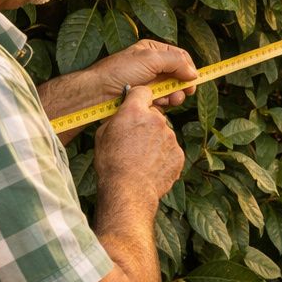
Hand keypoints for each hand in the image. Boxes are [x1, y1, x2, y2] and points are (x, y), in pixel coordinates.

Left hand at [39, 39, 199, 135]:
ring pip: (173, 90)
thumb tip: (194, 73)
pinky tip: (155, 105)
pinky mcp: (146, 98)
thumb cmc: (119, 71)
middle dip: (181, 86)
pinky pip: (163, 102)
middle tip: (181, 94)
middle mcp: (153, 66)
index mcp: (153, 51)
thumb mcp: (150, 59)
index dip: (189, 69)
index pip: (181, 57)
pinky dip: (163, 104)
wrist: (98, 93)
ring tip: (166, 100)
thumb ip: (175, 62)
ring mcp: (150, 83)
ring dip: (173, 97)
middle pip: (179, 76)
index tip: (192, 80)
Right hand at [94, 85, 185, 205]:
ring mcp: (170, 137)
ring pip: (163, 133)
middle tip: (135, 140)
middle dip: (147, 124)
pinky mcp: (179, 153)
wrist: (128, 190)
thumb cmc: (111, 163)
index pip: (143, 91)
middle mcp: (156, 120)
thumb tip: (121, 115)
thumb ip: (116, 119)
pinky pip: (171, 150)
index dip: (139, 97)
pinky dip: (163, 156)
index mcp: (135, 112)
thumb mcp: (102, 135)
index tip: (137, 103)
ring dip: (155, 141)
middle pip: (154, 115)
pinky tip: (151, 167)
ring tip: (142, 158)